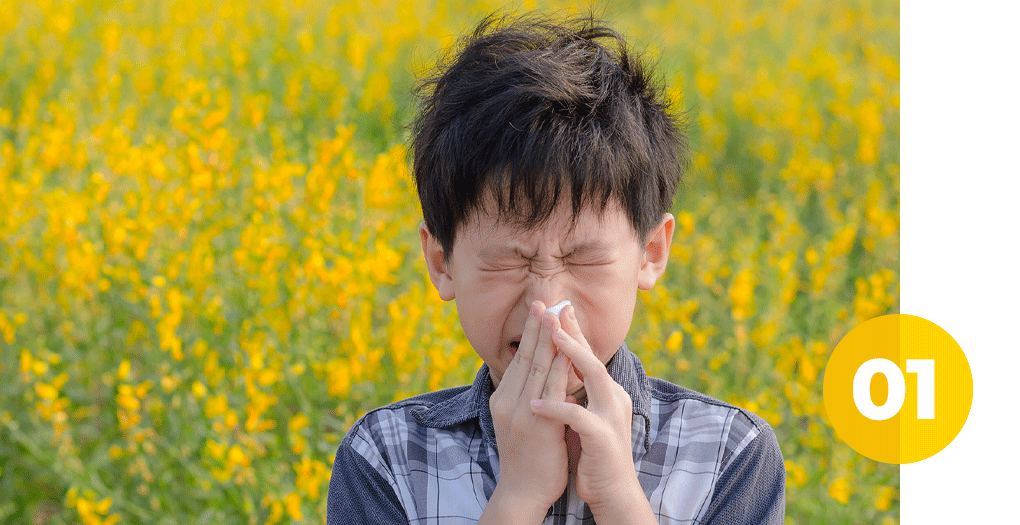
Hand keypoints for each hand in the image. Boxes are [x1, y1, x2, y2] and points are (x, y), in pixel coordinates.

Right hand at [482, 301, 573, 522]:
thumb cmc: (527, 459)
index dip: (531, 332)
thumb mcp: (520, 422)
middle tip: (545, 297)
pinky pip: (550, 388)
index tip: (540, 308)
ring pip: (537, 366)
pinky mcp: (536, 423)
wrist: (522, 493)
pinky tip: (568, 349)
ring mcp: (520, 411)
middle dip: (537, 325)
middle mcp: (508, 400)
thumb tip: (540, 374)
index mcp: (504, 398)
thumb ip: (528, 397)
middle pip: (525, 354)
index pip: (520, 357)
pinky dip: (559, 365)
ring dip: (549, 337)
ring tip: (556, 312)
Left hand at [529, 305, 654, 522]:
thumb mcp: (583, 418)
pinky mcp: (602, 437)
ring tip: (551, 338)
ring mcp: (610, 416)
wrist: (612, 491)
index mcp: (607, 393)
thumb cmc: (592, 455)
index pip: (588, 356)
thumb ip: (574, 395)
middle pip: (593, 357)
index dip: (573, 332)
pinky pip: (577, 417)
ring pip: (594, 376)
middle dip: (573, 332)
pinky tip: (534, 406)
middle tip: (556, 308)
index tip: (557, 309)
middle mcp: (612, 399)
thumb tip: (555, 371)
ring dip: (571, 355)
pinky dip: (554, 410)